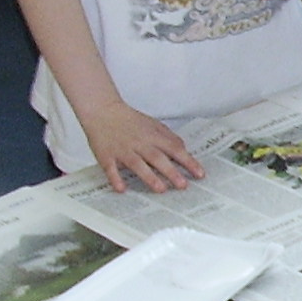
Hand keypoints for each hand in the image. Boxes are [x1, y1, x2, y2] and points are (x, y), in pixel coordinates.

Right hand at [78, 100, 204, 192]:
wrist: (102, 110)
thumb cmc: (130, 120)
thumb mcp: (153, 124)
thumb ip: (169, 137)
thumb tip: (184, 150)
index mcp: (153, 135)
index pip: (174, 149)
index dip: (188, 161)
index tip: (199, 174)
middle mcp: (139, 143)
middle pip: (157, 158)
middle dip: (171, 172)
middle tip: (183, 185)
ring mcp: (122, 150)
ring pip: (137, 164)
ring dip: (149, 177)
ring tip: (161, 189)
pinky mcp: (106, 155)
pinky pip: (111, 168)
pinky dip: (115, 178)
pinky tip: (122, 189)